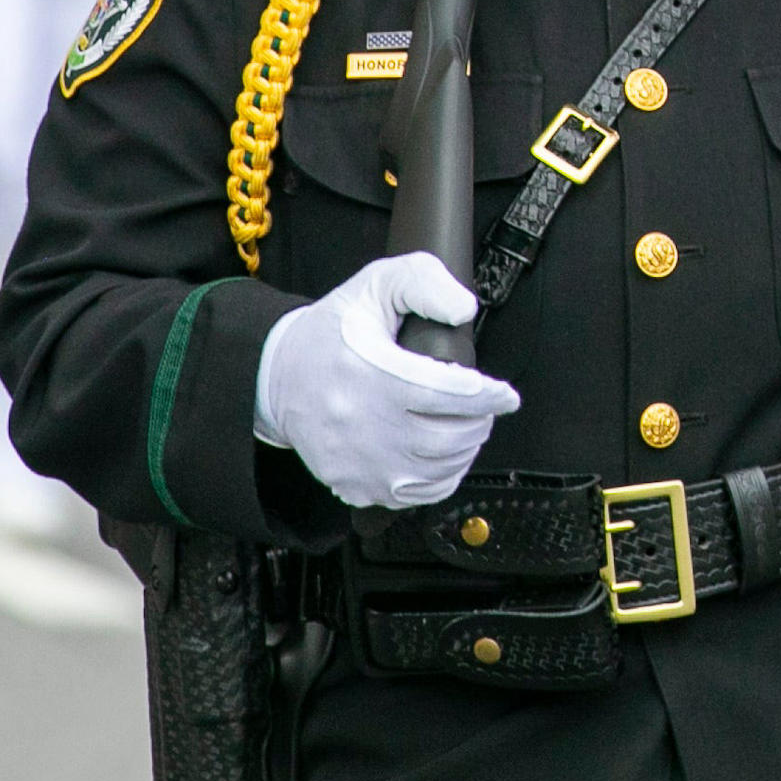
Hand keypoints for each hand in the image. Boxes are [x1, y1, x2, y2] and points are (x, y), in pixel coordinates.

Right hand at [252, 254, 521, 509]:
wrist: (276, 375)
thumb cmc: (335, 329)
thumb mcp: (377, 284)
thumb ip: (425, 284)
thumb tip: (463, 310)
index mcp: (369, 373)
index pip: (443, 393)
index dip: (485, 396)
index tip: (505, 395)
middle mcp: (361, 424)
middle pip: (444, 439)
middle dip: (478, 424)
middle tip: (485, 409)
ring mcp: (355, 461)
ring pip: (433, 472)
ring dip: (464, 452)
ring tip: (467, 429)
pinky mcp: (350, 483)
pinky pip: (411, 496)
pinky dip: (439, 480)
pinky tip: (443, 458)